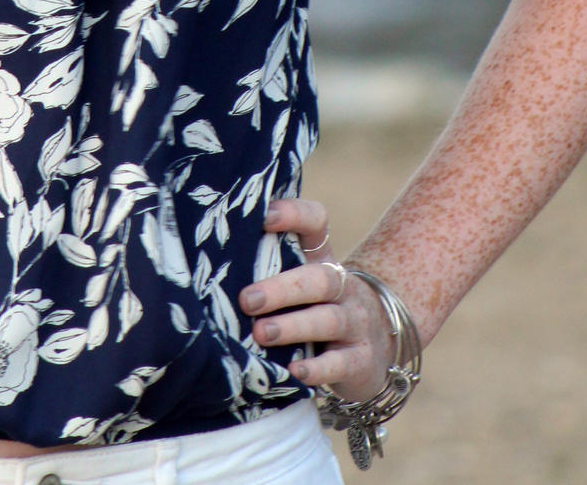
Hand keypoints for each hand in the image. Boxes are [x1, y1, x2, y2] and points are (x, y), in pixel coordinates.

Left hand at [238, 198, 393, 402]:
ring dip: (293, 326)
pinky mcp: (361, 361)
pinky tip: (295, 371)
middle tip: (247, 300)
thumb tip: (210, 260)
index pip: (316, 222)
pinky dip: (317, 368)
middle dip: (281, 289)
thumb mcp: (301, 281)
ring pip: (328, 320)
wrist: (376, 347)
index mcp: (321, 258)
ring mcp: (356, 322)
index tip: (263, 218)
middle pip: (318, 279)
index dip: (293, 215)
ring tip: (261, 333)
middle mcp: (342, 286)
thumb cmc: (316, 307)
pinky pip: (341, 363)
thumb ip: (268, 266)